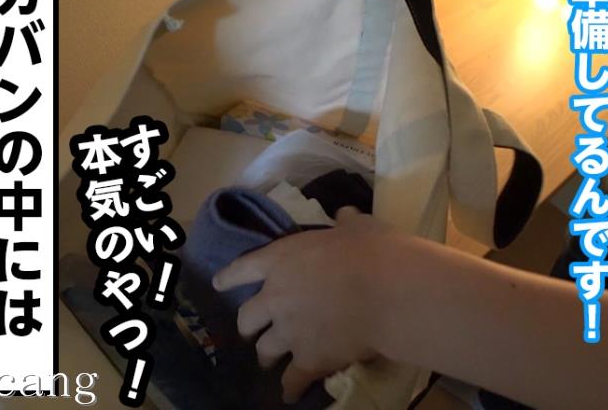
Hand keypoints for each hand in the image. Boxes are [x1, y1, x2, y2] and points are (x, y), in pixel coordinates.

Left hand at [212, 207, 412, 402]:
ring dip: (266, 356)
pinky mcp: (309, 359)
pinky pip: (292, 380)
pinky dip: (290, 389)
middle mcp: (276, 297)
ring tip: (269, 361)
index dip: (228, 278)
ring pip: (264, 350)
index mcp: (281, 259)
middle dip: (249, 325)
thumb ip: (344, 222)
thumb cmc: (373, 250)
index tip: (218, 285)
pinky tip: (290, 395)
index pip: (242, 269)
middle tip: (254, 331)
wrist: (389, 291)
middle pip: (247, 317)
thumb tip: (344, 215)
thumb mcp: (358, 226)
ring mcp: (289, 331)